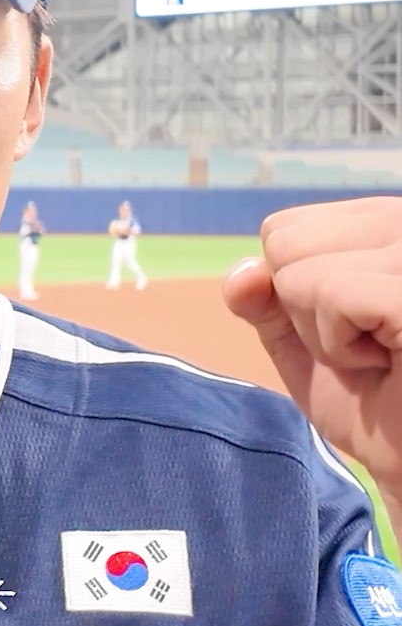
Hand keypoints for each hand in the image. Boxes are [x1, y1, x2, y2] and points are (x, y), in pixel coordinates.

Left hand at [222, 198, 401, 501]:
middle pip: (283, 247)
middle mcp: (401, 223)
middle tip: (370, 347)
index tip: (354, 327)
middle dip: (307, 314)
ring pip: (300, 275)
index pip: (280, 231)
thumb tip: (241, 275)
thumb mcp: (304, 345)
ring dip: (327, 337)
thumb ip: (265, 301)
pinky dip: (342, 346)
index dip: (295, 294)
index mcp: (381, 222)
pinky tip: (389, 362)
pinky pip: (331, 295)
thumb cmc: (376, 403)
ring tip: (383, 355)